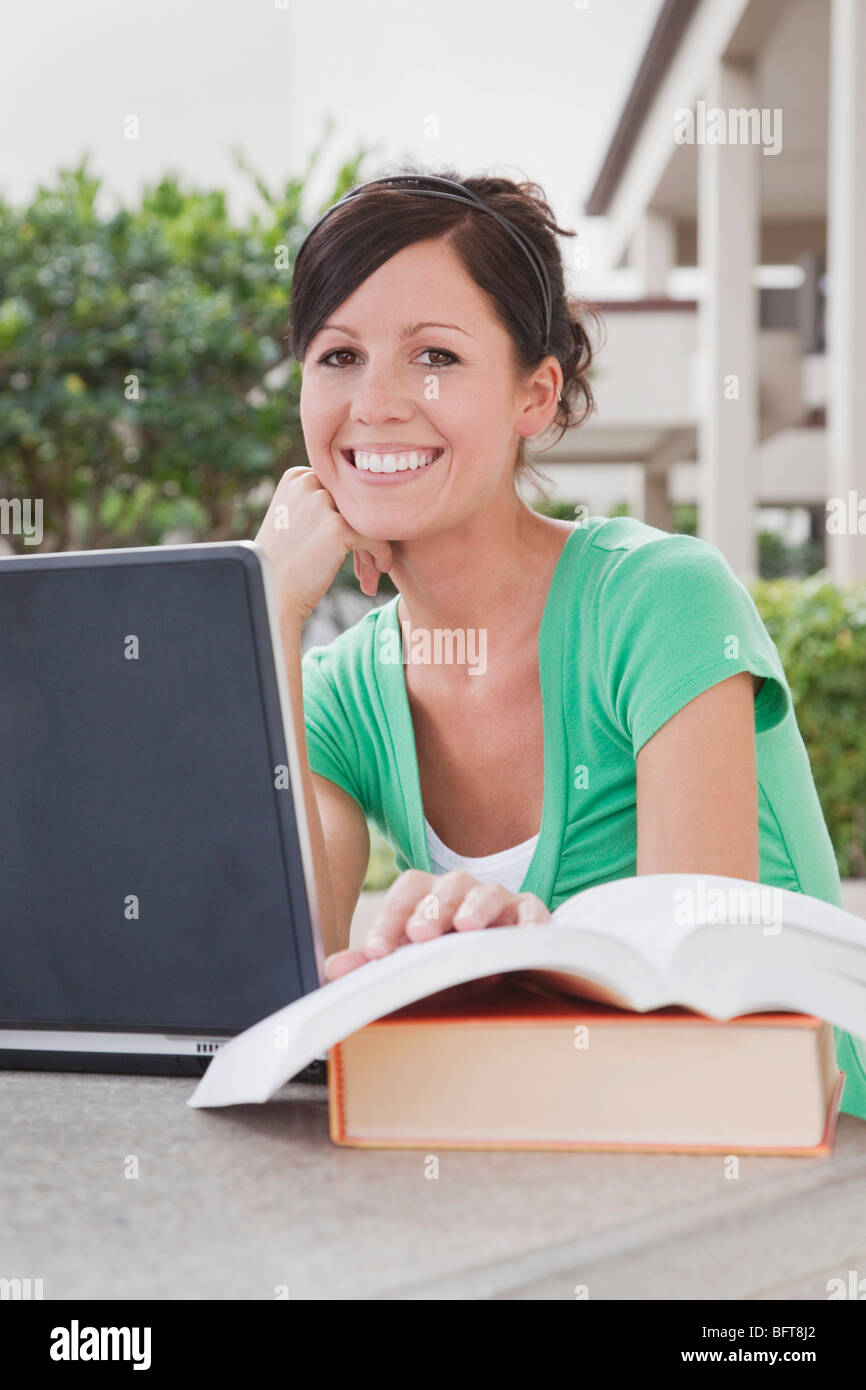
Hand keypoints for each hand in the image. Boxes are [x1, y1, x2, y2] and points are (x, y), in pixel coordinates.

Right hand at [254, 465, 392, 624]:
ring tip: (372, 569)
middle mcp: (307, 482)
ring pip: (367, 519)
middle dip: (364, 531)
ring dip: (374, 545)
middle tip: (367, 562)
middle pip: (355, 503)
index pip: (341, 489)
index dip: (351, 516)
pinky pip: (375, 537)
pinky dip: (382, 553)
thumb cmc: (283, 563)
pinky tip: (380, 568)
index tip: (354, 544)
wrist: (270, 594)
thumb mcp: (293, 519)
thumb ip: (318, 501)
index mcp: (297, 477)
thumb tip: (357, 497)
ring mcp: (322, 503)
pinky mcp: (337, 527)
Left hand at [324, 869, 550, 979]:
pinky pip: (532, 911)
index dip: (389, 918)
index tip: (374, 951)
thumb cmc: (445, 958)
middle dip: (431, 909)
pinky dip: (530, 921)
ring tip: (465, 927)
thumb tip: (333, 969)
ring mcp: (497, 900)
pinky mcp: (529, 916)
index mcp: (428, 896)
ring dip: (475, 906)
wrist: (494, 964)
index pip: (406, 892)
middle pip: (446, 886)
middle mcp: (462, 891)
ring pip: (487, 892)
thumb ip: (374, 963)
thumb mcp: (410, 962)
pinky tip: (524, 936)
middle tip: (418, 934)